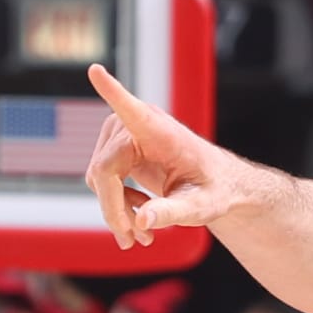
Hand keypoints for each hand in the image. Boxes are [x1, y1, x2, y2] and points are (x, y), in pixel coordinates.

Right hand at [85, 66, 257, 248]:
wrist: (216, 183)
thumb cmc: (214, 190)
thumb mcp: (200, 207)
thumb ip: (173, 212)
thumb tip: (143, 221)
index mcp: (159, 131)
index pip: (131, 109)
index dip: (112, 92)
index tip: (96, 70)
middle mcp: (134, 125)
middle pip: (103, 171)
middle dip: (114, 211)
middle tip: (135, 242)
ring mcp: (120, 133)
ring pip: (98, 178)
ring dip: (116, 210)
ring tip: (144, 236)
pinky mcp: (114, 145)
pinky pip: (101, 179)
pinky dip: (116, 203)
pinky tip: (141, 216)